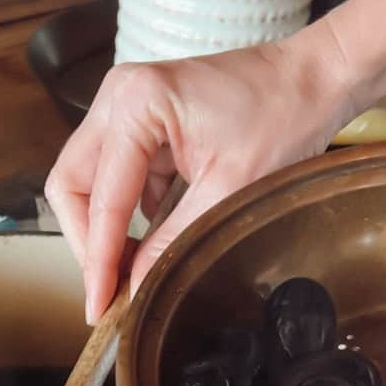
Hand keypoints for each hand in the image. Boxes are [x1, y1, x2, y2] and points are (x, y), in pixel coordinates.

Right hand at [45, 26, 353, 323]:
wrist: (314, 79)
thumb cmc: (282, 116)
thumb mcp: (228, 191)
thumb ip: (173, 242)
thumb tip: (135, 289)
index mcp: (137, 102)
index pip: (101, 198)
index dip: (98, 259)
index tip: (99, 306)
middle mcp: (119, 96)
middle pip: (71, 184)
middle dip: (87, 242)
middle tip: (108, 290)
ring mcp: (126, 107)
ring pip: (86, 182)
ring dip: (103, 230)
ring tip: (129, 271)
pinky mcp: (140, 123)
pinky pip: (114, 177)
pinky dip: (124, 215)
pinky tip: (148, 241)